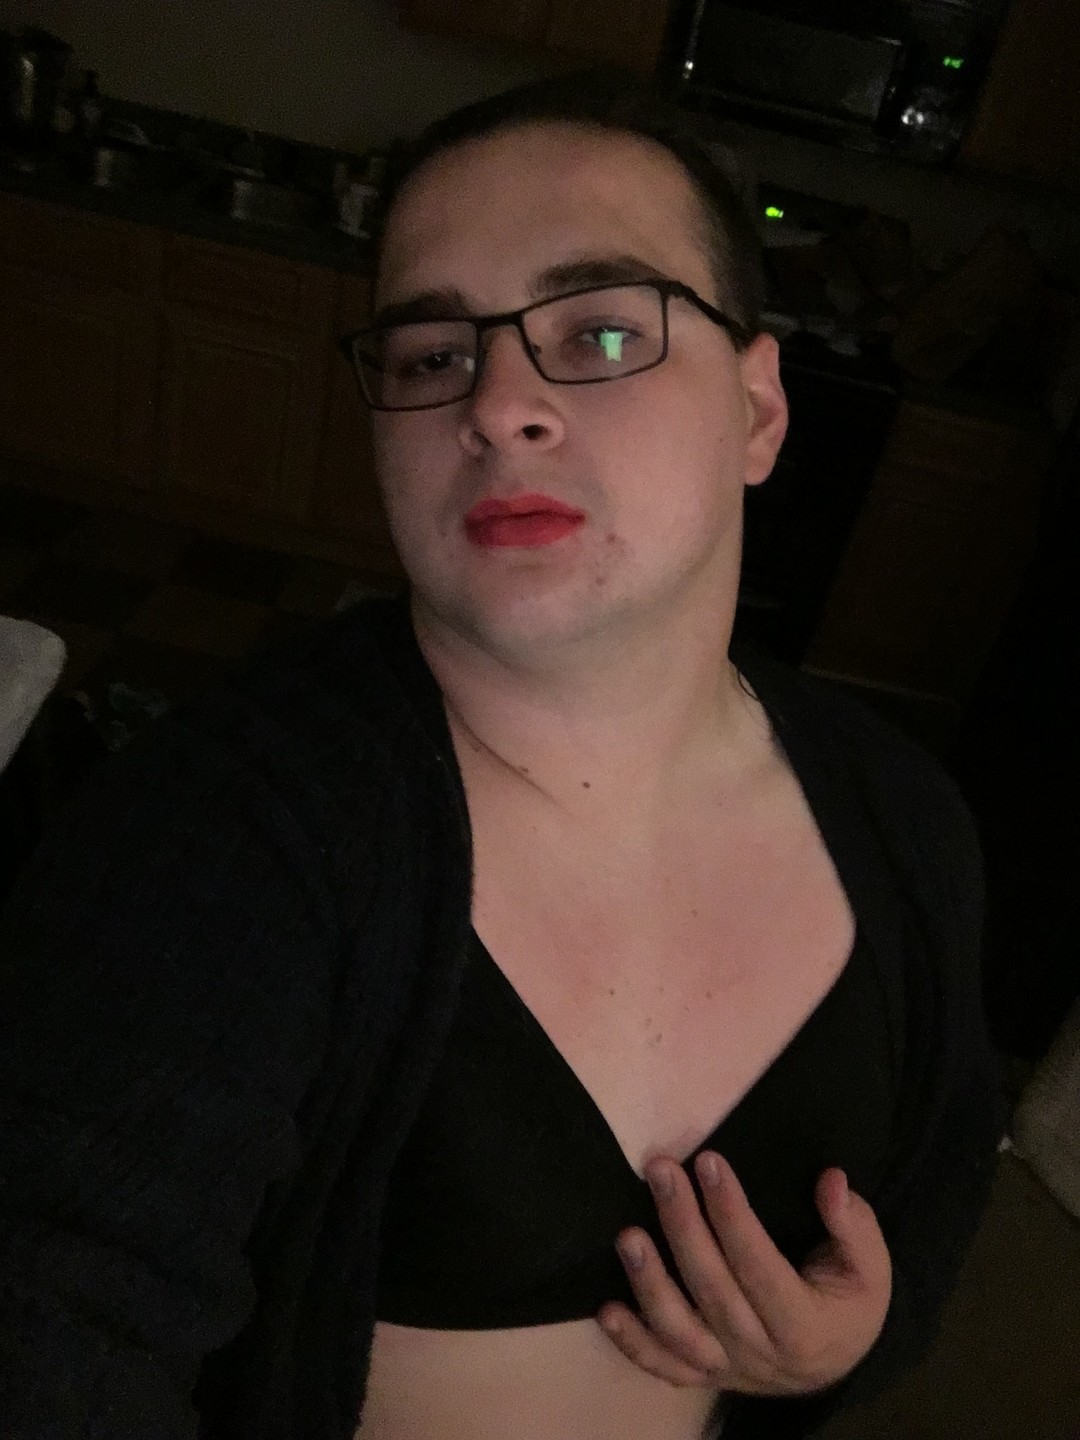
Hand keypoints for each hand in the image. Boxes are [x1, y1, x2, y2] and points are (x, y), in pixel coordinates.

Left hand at [597, 1152, 891, 1397]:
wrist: (835, 1361)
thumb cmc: (847, 1300)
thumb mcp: (870, 1265)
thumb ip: (852, 1224)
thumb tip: (831, 1181)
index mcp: (806, 1328)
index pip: (760, 1267)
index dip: (732, 1215)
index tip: (709, 1162)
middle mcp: (762, 1355)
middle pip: (713, 1290)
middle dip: (683, 1225)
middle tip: (660, 1170)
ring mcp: (729, 1369)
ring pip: (681, 1333)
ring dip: (649, 1283)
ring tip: (627, 1235)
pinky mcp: (705, 1375)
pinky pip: (663, 1367)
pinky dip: (632, 1343)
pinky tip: (607, 1310)